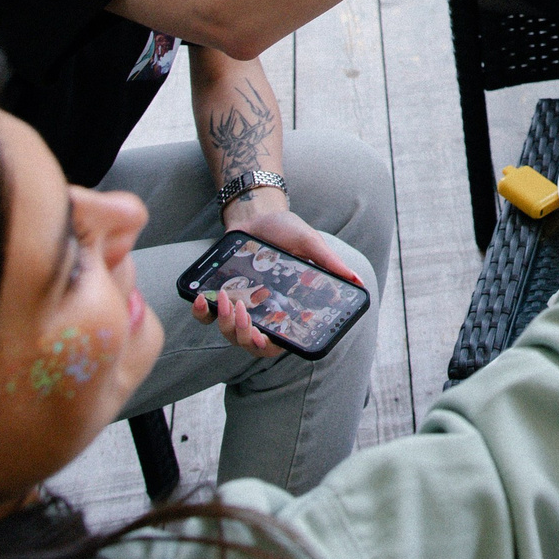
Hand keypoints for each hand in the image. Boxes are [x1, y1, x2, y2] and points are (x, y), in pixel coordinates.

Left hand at [191, 201, 362, 359]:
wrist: (256, 213)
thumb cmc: (286, 230)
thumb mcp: (309, 243)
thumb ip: (329, 263)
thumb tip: (357, 282)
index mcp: (283, 307)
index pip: (277, 342)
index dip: (266, 346)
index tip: (262, 337)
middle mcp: (260, 312)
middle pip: (248, 343)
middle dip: (242, 335)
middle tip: (244, 316)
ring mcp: (237, 305)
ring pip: (226, 332)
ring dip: (225, 322)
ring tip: (228, 299)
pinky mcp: (217, 295)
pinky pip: (205, 316)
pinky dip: (201, 312)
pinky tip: (202, 298)